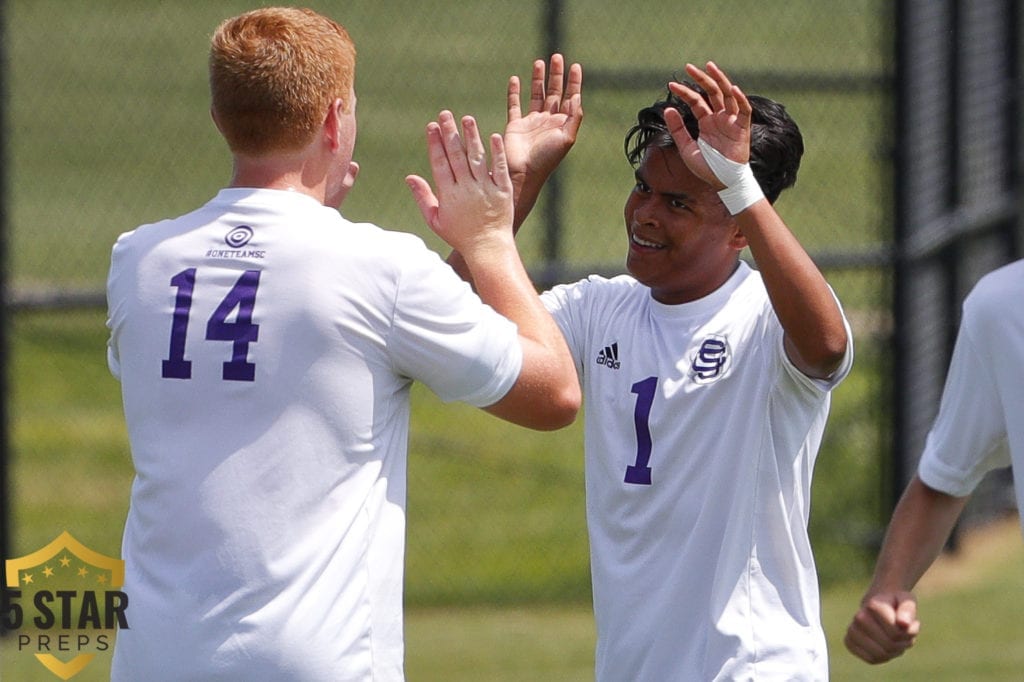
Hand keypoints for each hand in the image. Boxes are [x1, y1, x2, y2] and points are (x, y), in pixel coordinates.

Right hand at [406, 111, 513, 254]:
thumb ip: (423, 197)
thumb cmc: (460, 235)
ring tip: (467, 119)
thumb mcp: (436, 220)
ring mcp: (485, 189)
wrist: (488, 248)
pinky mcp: (503, 191)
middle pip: (456, 156)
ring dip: (471, 137)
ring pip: (477, 159)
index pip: (439, 163)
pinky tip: (493, 136)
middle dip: (450, 133)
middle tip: (445, 114)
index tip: (431, 126)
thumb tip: (409, 177)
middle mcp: (466, 189)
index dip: (435, 144)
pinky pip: (499, 169)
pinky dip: (497, 153)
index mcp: (448, 195)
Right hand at [504, 54, 582, 185]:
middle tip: (558, 57)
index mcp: (562, 124)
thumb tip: (576, 96)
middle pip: (554, 92)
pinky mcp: (515, 125)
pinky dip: (514, 92)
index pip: (570, 98)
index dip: (573, 82)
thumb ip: (573, 117)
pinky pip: (514, 105)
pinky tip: (516, 79)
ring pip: (536, 95)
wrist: (524, 173)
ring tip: (540, 62)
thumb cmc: (547, 159)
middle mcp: (548, 121)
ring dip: (538, 79)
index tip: (575, 66)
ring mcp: (531, 122)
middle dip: (556, 75)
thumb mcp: (566, 138)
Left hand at [664, 61, 750, 189]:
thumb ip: (677, 129)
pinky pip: (744, 111)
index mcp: (707, 121)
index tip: (671, 84)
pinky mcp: (743, 129)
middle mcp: (720, 118)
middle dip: (701, 78)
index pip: (696, 101)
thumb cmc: (706, 167)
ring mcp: (732, 121)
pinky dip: (741, 100)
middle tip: (688, 66)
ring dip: (720, 80)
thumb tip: (668, 108)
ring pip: (728, 95)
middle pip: (712, 92)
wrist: (722, 183)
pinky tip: (733, 89)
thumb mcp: (686, 148)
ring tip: (710, 66)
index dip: (684, 92)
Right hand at [844, 590, 920, 663]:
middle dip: (902, 643)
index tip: (909, 622)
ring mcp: (852, 630)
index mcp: (873, 606)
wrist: (878, 603)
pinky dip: (883, 657)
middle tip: (905, 632)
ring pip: (880, 654)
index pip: (896, 632)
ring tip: (897, 639)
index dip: (910, 632)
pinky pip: (871, 659)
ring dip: (894, 651)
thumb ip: (908, 610)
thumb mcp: (907, 601)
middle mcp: (859, 617)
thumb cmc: (896, 603)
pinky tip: (886, 646)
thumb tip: (903, 623)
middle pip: (889, 645)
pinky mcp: (849, 642)